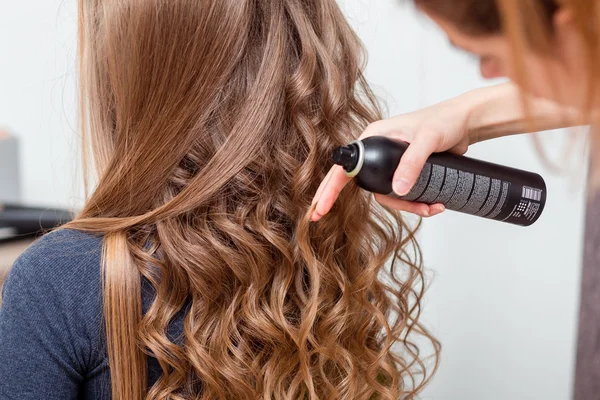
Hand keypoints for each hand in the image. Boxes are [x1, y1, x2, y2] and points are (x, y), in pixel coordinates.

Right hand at [311, 95, 474, 220]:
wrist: (465, 124)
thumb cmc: (443, 121)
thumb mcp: (427, 140)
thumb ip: (412, 163)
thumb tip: (399, 189)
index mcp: (374, 137)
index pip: (345, 166)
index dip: (330, 189)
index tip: (319, 208)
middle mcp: (379, 151)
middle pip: (366, 186)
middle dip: (377, 205)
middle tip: (353, 225)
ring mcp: (392, 163)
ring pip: (388, 194)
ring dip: (408, 206)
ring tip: (431, 208)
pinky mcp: (406, 173)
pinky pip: (404, 194)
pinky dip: (417, 203)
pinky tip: (434, 204)